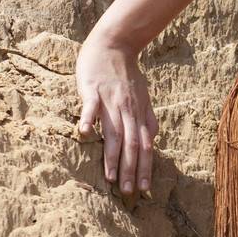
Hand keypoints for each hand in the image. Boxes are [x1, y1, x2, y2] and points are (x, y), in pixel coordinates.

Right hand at [75, 35, 158, 197]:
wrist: (115, 44)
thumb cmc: (126, 74)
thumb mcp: (143, 97)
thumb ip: (147, 118)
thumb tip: (152, 139)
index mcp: (138, 113)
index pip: (144, 145)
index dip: (144, 166)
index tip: (143, 188)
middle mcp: (127, 110)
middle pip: (131, 144)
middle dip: (130, 169)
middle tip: (128, 192)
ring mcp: (110, 101)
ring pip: (114, 132)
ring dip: (113, 156)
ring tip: (110, 177)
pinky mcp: (93, 90)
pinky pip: (91, 107)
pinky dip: (88, 120)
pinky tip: (84, 135)